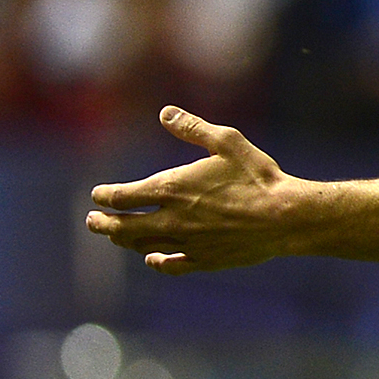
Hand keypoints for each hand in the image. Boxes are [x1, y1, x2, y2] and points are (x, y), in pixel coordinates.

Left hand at [85, 106, 307, 274]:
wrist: (285, 216)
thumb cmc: (258, 175)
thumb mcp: (227, 142)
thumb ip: (192, 128)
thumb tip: (164, 112)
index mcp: (172, 187)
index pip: (123, 196)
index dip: (106, 196)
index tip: (98, 195)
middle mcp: (172, 219)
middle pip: (124, 226)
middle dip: (103, 223)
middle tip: (92, 221)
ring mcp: (187, 242)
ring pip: (143, 246)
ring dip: (125, 240)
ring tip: (117, 235)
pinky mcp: (205, 259)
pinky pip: (172, 265)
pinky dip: (157, 262)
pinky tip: (153, 259)